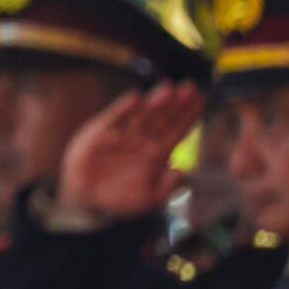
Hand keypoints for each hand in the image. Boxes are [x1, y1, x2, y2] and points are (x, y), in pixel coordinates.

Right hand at [56, 81, 204, 222]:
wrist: (87, 200)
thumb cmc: (121, 199)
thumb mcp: (149, 198)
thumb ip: (167, 187)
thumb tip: (180, 171)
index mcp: (157, 152)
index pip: (177, 130)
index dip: (189, 115)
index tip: (201, 100)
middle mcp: (142, 139)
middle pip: (163, 117)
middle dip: (177, 103)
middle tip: (191, 87)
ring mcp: (121, 134)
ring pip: (142, 114)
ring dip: (155, 102)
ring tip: (169, 89)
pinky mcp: (100, 132)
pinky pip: (114, 117)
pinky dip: (124, 107)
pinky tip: (136, 98)